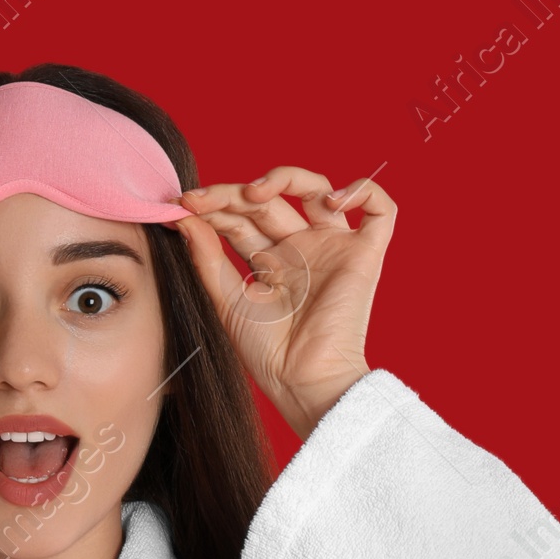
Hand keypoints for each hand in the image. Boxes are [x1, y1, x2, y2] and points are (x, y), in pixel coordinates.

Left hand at [174, 168, 395, 438]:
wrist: (301, 381)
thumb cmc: (267, 354)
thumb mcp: (227, 302)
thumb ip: (207, 259)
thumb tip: (184, 217)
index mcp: (270, 261)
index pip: (241, 218)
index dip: (213, 206)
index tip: (181, 206)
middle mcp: (302, 249)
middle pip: (271, 201)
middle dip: (235, 193)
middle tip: (203, 198)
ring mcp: (333, 248)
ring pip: (318, 189)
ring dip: (286, 177)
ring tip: (255, 192)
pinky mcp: (365, 254)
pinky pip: (379, 208)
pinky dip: (362, 189)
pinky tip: (330, 198)